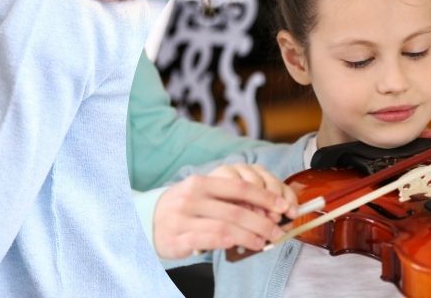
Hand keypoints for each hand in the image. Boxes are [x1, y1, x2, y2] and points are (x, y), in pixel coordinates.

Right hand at [152, 163, 297, 259]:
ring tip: (263, 241)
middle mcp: (191, 198)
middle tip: (277, 231)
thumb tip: (264, 208)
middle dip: (263, 222)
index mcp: (199, 183)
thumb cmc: (181, 208)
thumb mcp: (199, 194)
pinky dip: (231, 243)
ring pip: (227, 227)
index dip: (265, 197)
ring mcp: (184, 218)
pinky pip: (211, 240)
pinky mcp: (179, 238)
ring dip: (251, 236)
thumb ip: (225, 198)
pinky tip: (243, 246)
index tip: (283, 206)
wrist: (146, 220)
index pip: (238, 187)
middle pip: (236, 209)